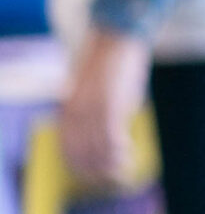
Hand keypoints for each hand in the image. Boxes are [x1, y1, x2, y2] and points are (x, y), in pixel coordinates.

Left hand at [58, 28, 150, 183]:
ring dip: (113, 162)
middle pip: (83, 154)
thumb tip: (102, 134)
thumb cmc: (108, 65)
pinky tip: (130, 151)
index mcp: (67, 110)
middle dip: (99, 169)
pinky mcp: (110, 105)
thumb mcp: (91, 91)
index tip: (99, 174)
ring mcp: (92, 109)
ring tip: (126, 165)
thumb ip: (89, 112)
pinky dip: (120, 149)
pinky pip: (112, 137)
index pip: (68, 150)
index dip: (82, 166)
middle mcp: (75, 112)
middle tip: (117, 173)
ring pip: (98, 149)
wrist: (116, 39)